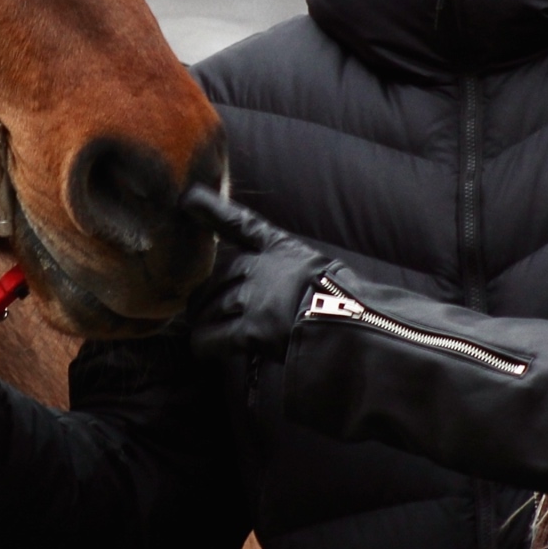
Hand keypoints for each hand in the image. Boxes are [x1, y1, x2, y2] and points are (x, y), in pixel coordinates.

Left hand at [180, 186, 337, 361]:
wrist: (358, 326)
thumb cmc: (348, 304)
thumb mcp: (320, 271)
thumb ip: (292, 274)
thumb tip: (279, 294)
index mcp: (284, 249)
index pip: (242, 225)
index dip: (213, 211)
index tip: (189, 199)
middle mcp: (264, 268)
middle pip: (219, 276)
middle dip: (206, 294)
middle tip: (199, 308)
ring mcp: (257, 297)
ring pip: (212, 307)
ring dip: (204, 320)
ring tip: (202, 330)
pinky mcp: (252, 329)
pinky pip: (214, 337)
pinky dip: (204, 344)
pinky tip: (202, 350)